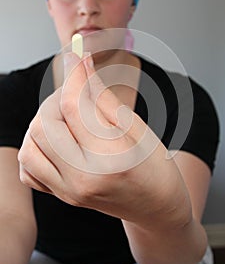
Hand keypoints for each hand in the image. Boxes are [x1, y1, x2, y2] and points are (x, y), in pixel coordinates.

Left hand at [19, 53, 167, 222]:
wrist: (155, 206)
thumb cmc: (155, 166)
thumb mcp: (136, 127)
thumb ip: (102, 96)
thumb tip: (82, 64)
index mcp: (110, 159)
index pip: (74, 106)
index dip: (73, 74)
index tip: (76, 57)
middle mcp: (82, 179)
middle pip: (45, 124)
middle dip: (57, 98)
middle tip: (77, 94)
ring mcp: (69, 191)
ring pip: (30, 145)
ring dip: (43, 122)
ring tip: (67, 118)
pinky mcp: (62, 196)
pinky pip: (29, 168)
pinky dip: (36, 147)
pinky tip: (58, 140)